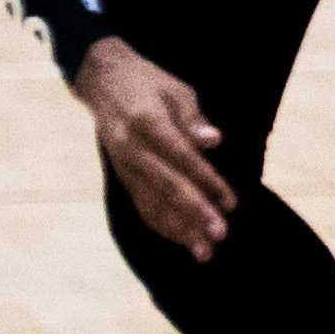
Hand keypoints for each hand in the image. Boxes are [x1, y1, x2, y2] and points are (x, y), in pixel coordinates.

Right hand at [75, 37, 231, 258]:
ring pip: (151, 203)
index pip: (181, 158)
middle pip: (166, 187)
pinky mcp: (123, 176)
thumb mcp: (175, 89)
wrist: (103, 81)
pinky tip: (183, 240)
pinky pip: (141, 205)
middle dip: (194, 214)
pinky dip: (162, 225)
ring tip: (204, 252)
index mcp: (146, 123)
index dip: (207, 181)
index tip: (231, 203)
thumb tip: (213, 140)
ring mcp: (124, 166)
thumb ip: (192, 118)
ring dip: (178, 229)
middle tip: (220, 235)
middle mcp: (131, 149)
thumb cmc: (148, 83)